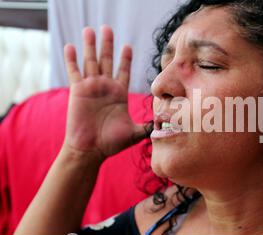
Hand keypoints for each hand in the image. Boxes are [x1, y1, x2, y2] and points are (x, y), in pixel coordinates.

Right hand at [63, 26, 147, 162]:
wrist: (91, 151)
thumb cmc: (111, 144)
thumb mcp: (135, 133)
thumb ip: (149, 126)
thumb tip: (166, 125)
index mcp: (119, 94)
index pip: (123, 71)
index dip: (125, 59)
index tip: (128, 46)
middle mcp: (105, 88)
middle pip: (107, 61)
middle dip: (107, 45)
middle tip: (108, 28)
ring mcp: (91, 88)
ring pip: (91, 62)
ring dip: (90, 46)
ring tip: (90, 29)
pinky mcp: (78, 91)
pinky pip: (74, 72)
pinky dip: (72, 59)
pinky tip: (70, 46)